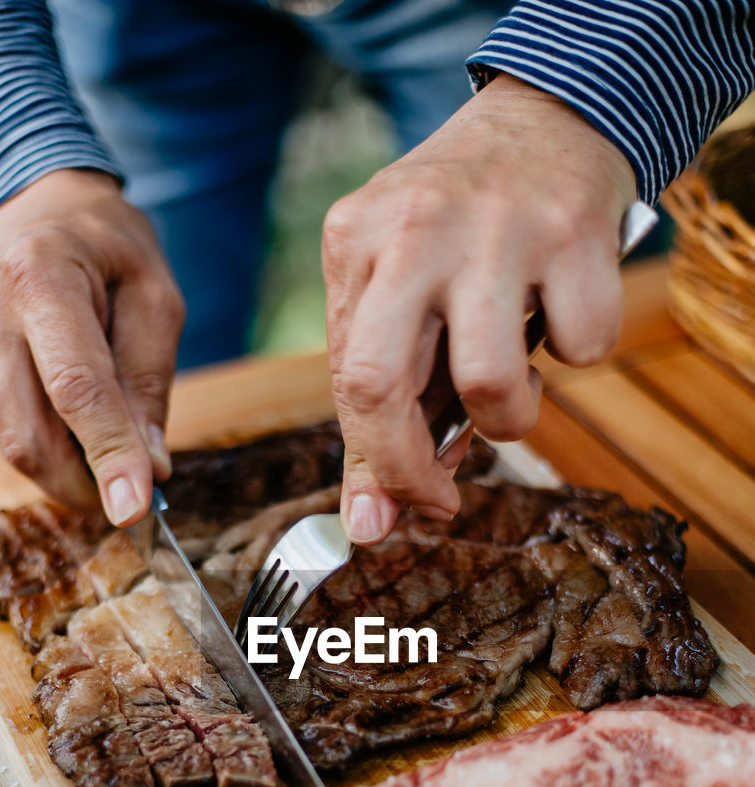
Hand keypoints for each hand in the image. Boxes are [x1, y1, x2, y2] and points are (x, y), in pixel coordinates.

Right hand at [0, 170, 184, 524]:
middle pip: (29, 435)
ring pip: (12, 444)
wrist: (32, 205)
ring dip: (67, 466)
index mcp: (39, 275)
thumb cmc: (106, 249)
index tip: (134, 509)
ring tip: (105, 438)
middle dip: (84, 482)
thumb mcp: (154, 298)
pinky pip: (3, 428)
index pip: (75, 387)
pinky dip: (46, 440)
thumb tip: (150, 470)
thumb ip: (151, 383)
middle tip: (131, 492)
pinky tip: (66, 405)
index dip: (107, 454)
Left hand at [322, 74, 637, 543]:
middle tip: (439, 497)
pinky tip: (562, 311)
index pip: (350, 380)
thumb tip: (371, 523)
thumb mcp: (399, 289)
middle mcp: (414, 229)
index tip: (390, 516)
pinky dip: (579, 351)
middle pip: (382, 385)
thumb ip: (382, 399)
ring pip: (490, 383)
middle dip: (408, 468)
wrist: (547, 115)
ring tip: (516, 381)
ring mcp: (495, 227)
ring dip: (509, 417)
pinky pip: (583, 347)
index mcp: (357, 242)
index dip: (375, 466)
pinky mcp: (573, 230)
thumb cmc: (462, 229)